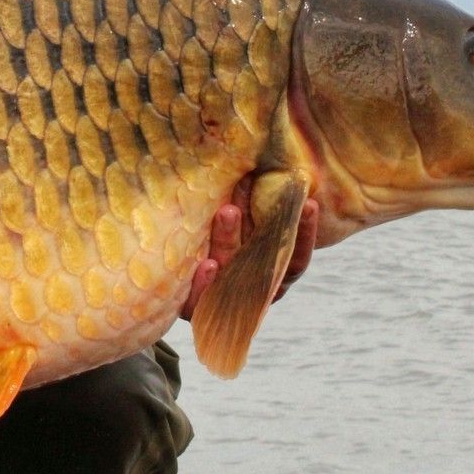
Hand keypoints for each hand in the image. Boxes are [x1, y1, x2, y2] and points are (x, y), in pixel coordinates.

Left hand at [178, 185, 318, 321]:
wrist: (164, 283)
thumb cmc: (207, 242)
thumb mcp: (232, 223)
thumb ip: (248, 204)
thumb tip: (260, 162)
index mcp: (267, 275)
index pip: (294, 259)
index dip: (304, 233)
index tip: (309, 203)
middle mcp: (250, 291)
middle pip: (263, 263)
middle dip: (266, 228)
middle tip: (257, 189)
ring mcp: (224, 302)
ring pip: (232, 273)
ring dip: (231, 240)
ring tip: (227, 211)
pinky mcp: (195, 311)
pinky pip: (201, 301)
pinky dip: (205, 283)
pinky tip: (208, 264)